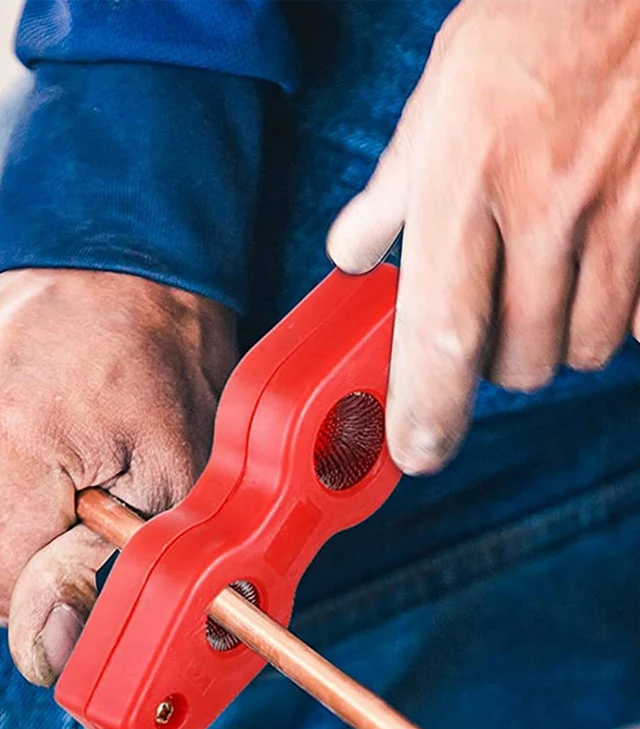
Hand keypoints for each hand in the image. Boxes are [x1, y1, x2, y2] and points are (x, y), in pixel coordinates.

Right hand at [0, 269, 236, 684]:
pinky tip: (12, 425)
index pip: (6, 591)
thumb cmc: (162, 351)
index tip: (94, 550)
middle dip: (34, 547)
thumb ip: (116, 564)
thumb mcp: (176, 465)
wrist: (127, 255)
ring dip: (1, 509)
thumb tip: (50, 646)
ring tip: (50, 451)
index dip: (63, 585)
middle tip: (83, 488)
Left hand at [327, 0, 639, 474]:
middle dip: (496, 365)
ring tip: (545, 287)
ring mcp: (620, 215)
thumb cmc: (522, 37)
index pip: (439, 331)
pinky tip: (600, 267)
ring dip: (556, 340)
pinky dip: (615, 313)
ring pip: (583, 347)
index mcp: (461, 184)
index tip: (418, 452)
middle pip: (518, 362)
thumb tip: (350, 257)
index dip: (426, 408)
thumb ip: (386, 197)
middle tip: (490, 324)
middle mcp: (541, 210)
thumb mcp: (433, 108)